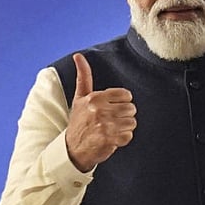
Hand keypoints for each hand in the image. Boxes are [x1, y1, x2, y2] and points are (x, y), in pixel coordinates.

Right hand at [65, 53, 136, 171]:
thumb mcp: (79, 97)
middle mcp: (99, 110)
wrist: (72, 149)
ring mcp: (105, 126)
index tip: (112, 108)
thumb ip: (83, 76)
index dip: (122, 102)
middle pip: (131, 109)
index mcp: (94, 98)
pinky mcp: (109, 140)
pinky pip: (129, 136)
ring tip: (111, 130)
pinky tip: (112, 139)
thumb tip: (78, 55)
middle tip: (111, 121)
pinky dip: (122, 139)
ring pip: (132, 122)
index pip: (126, 95)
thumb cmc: (79, 121)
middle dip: (124, 116)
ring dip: (124, 128)